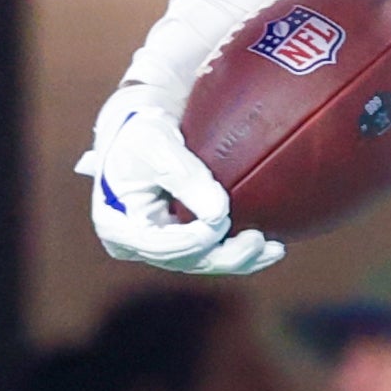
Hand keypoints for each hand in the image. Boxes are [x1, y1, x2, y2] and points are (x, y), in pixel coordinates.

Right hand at [79, 94, 285, 277]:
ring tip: (273, 249)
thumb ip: (185, 178)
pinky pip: (208, 252)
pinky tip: (266, 248)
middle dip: (224, 256)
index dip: (192, 241)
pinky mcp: (177, 239)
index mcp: (117, 226)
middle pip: (183, 261)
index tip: (220, 223)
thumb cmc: (141, 132)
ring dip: (238, 259)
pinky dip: (236, 251)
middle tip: (258, 241)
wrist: (141, 129)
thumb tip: (219, 214)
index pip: (158, 246)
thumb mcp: (157, 145)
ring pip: (200, 261)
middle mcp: (135, 243)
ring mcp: (157, 244)